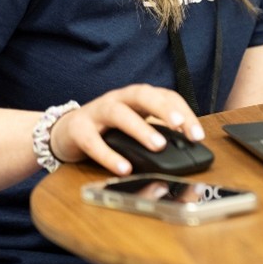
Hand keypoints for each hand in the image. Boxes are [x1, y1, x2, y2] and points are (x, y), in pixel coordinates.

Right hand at [47, 84, 202, 174]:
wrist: (65, 132)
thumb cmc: (107, 128)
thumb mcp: (135, 125)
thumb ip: (157, 132)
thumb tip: (185, 150)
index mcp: (137, 97)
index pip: (165, 96)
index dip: (184, 113)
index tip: (197, 135)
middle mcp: (118, 99)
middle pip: (143, 95)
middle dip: (164, 109)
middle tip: (180, 126)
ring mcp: (97, 112)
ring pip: (120, 114)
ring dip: (140, 128)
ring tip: (157, 145)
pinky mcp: (78, 130)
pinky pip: (93, 142)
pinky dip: (109, 156)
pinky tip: (124, 168)